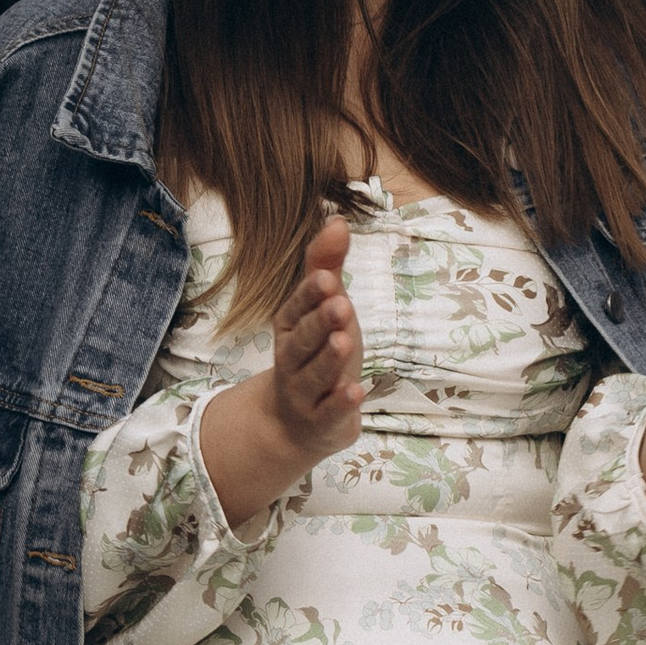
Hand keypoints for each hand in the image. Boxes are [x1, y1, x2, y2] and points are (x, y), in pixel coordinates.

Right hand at [198, 216, 362, 520]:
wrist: (296, 423)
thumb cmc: (317, 354)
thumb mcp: (324, 309)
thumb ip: (327, 267)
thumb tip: (338, 221)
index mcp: (290, 326)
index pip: (297, 307)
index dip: (311, 294)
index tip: (326, 276)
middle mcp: (291, 358)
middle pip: (303, 340)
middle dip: (319, 322)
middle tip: (340, 302)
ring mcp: (303, 393)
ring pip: (314, 375)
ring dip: (329, 359)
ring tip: (345, 341)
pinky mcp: (319, 422)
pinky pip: (328, 412)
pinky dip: (340, 403)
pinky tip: (356, 391)